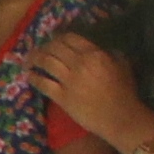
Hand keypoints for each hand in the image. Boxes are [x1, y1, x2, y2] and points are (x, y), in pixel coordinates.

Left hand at [26, 34, 147, 150]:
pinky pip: (42, 83)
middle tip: (39, 51)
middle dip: (44, 47)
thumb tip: (101, 49)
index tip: (53, 40)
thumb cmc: (125, 92)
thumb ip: (111, 54)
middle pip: (54, 47)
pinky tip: (29, 76)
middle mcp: (79, 63)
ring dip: (34, 59)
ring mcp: (69, 80)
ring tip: (29, 61)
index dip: (58, 37)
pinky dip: (34, 78)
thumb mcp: (123, 65)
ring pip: (45, 62)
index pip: (70, 38)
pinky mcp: (61, 97)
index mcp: (94, 54)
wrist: (120, 117)